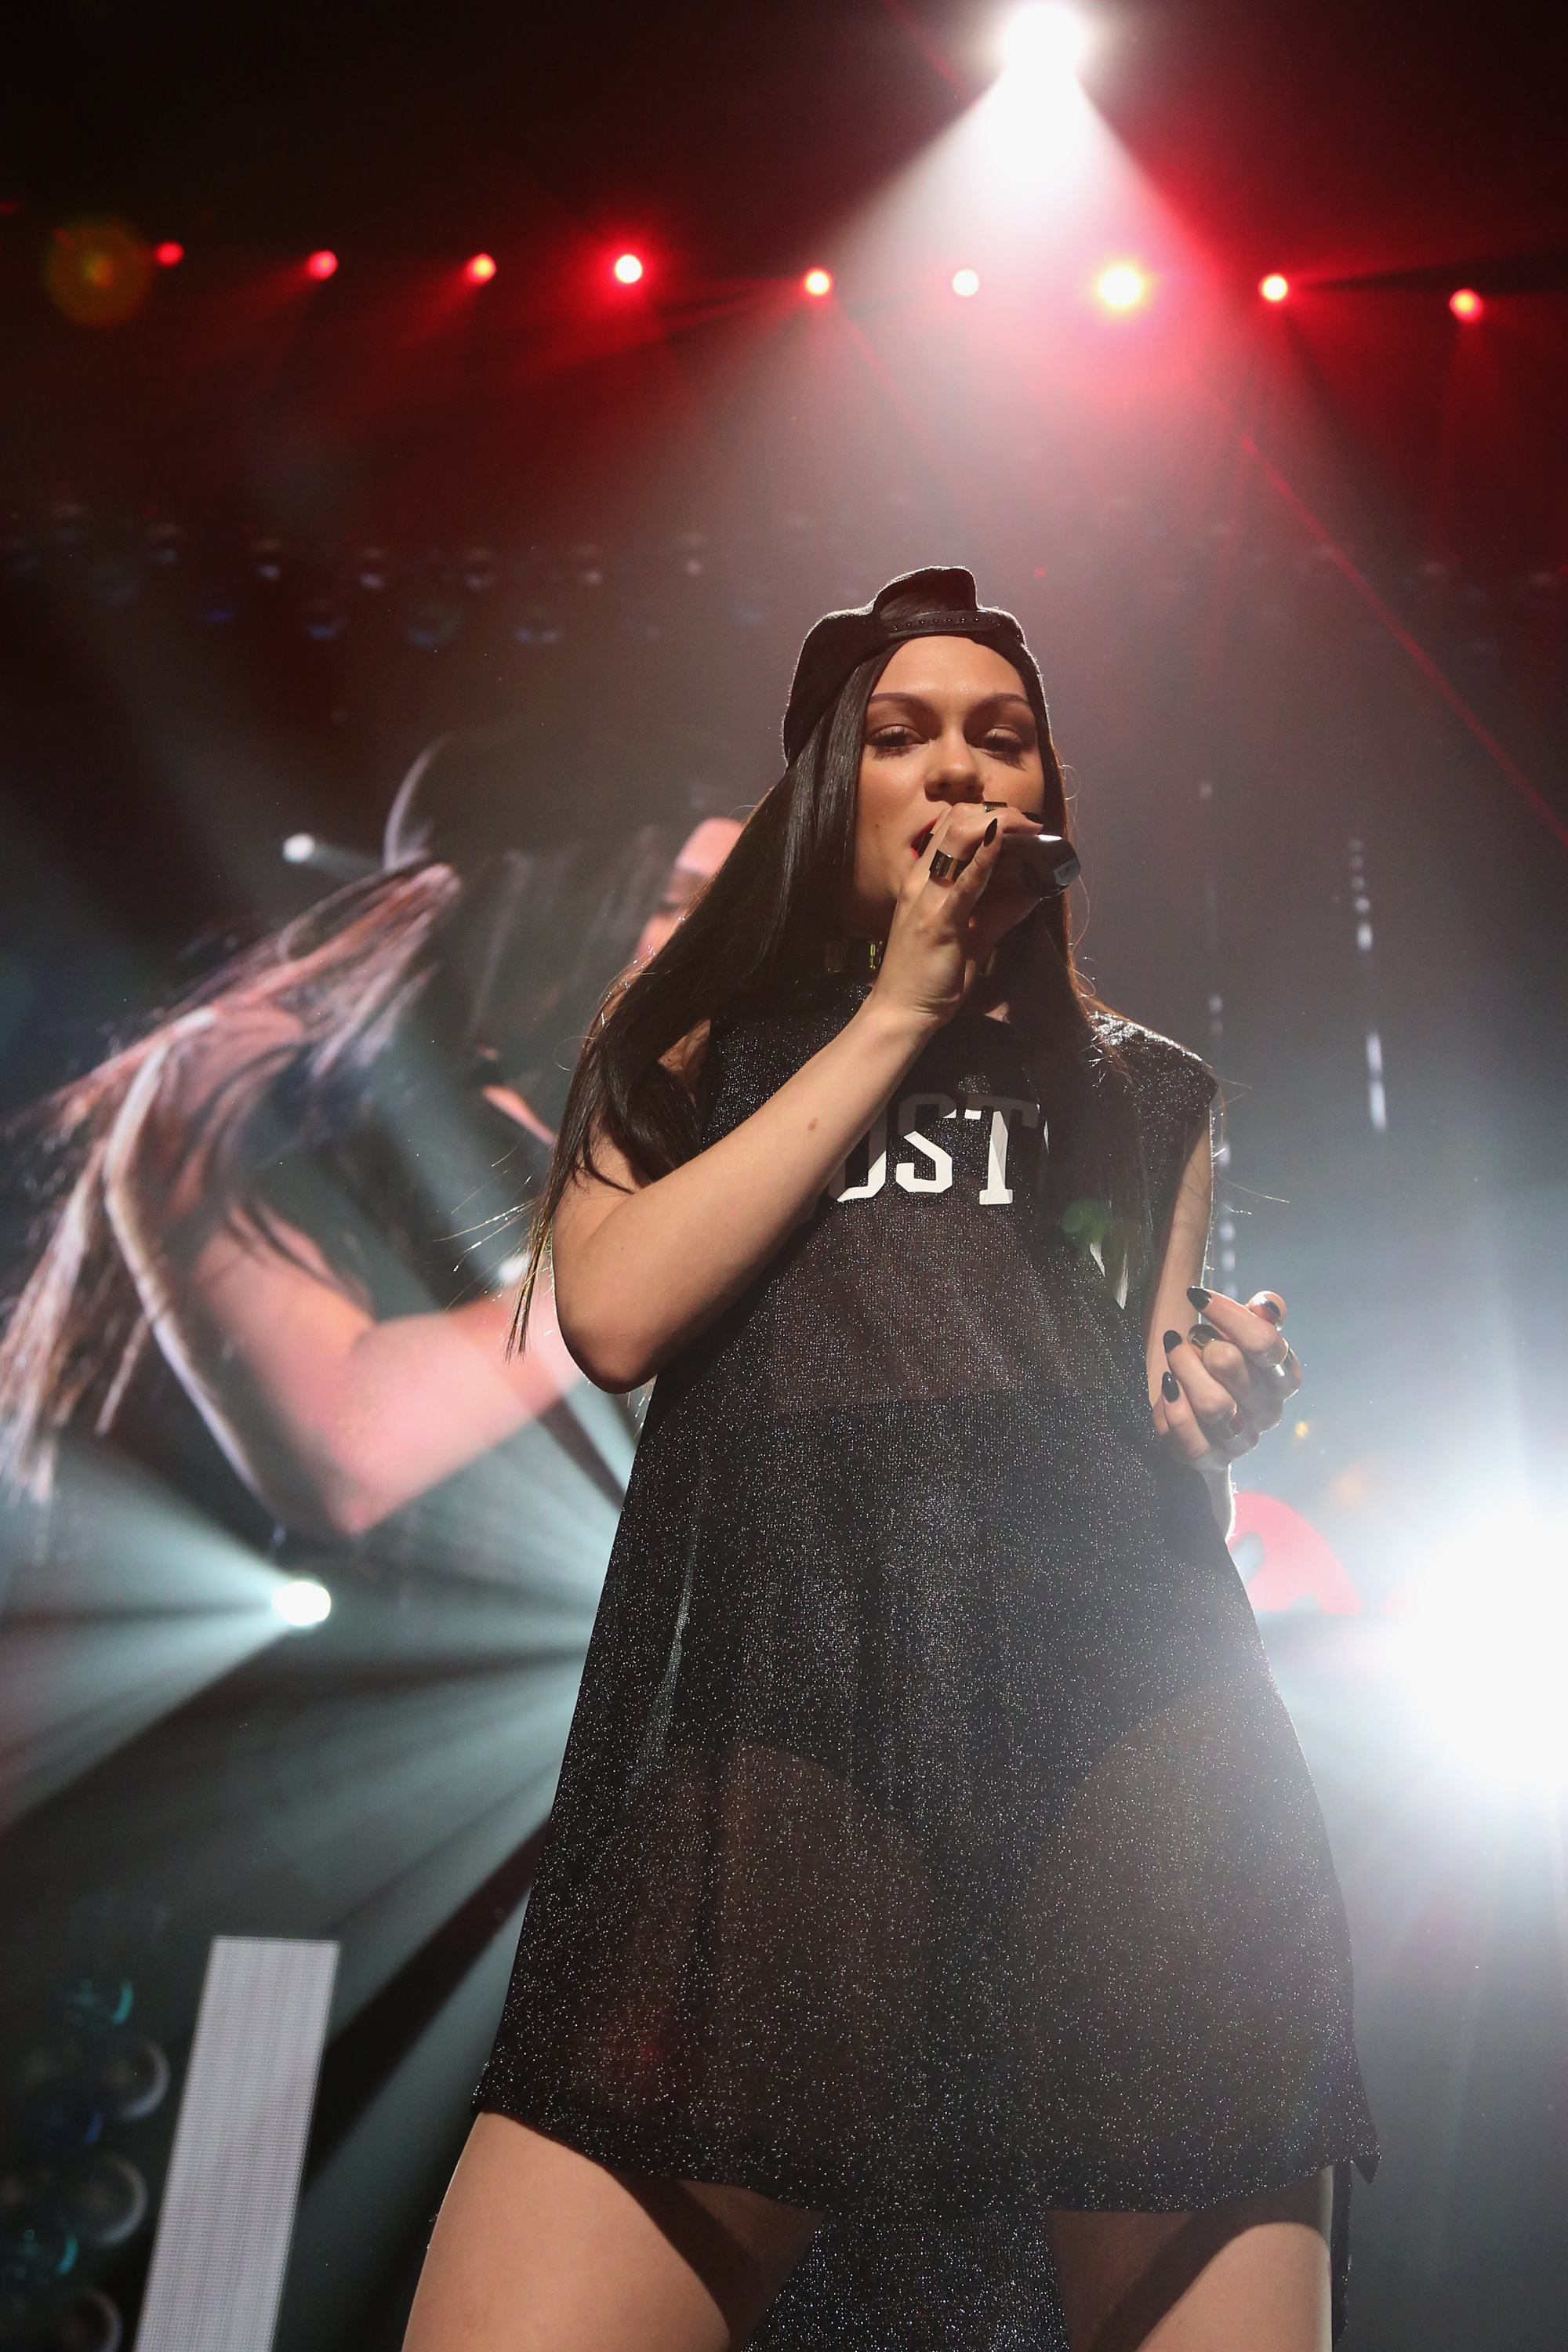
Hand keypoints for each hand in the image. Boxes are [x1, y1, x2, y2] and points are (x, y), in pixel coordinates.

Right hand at [868, 800, 1044, 1033]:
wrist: (901, 1010)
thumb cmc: (929, 974)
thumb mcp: (968, 935)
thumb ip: (998, 912)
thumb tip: (1033, 891)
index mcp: (922, 879)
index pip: (949, 825)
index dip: (985, 814)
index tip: (1017, 824)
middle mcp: (921, 881)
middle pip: (955, 822)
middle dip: (998, 812)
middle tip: (1031, 824)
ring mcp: (927, 899)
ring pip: (958, 840)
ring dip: (998, 826)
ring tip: (1027, 828)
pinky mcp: (940, 922)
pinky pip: (964, 884)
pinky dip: (985, 860)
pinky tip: (1002, 843)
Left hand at [1155, 1287, 1301, 1466]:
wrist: (1202, 1422)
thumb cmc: (1223, 1370)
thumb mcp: (1240, 1339)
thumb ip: (1258, 1319)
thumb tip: (1268, 1305)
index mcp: (1282, 1377)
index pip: (1264, 1341)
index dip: (1227, 1314)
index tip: (1197, 1296)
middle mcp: (1268, 1410)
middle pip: (1231, 1364)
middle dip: (1201, 1342)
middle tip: (1189, 1336)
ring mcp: (1242, 1439)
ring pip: (1212, 1403)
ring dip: (1183, 1368)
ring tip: (1172, 1351)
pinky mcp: (1211, 1459)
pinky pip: (1190, 1437)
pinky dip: (1173, 1407)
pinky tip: (1167, 1386)